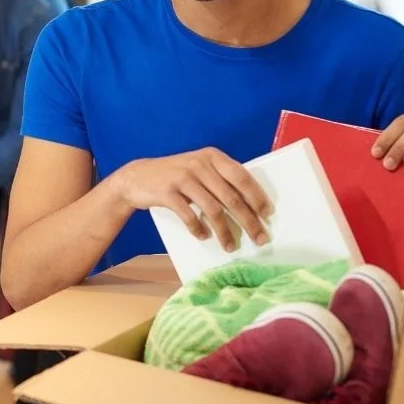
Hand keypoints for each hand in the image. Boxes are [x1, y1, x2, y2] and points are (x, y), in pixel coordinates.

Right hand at [116, 147, 272, 252]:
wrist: (136, 177)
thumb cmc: (175, 176)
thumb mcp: (198, 168)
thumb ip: (219, 179)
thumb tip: (250, 204)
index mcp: (212, 156)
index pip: (241, 177)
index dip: (256, 196)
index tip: (267, 214)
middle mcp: (200, 164)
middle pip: (231, 196)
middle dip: (248, 220)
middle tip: (260, 238)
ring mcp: (183, 177)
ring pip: (213, 209)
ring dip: (225, 231)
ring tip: (230, 246)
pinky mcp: (167, 192)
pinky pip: (189, 215)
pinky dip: (198, 228)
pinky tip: (203, 236)